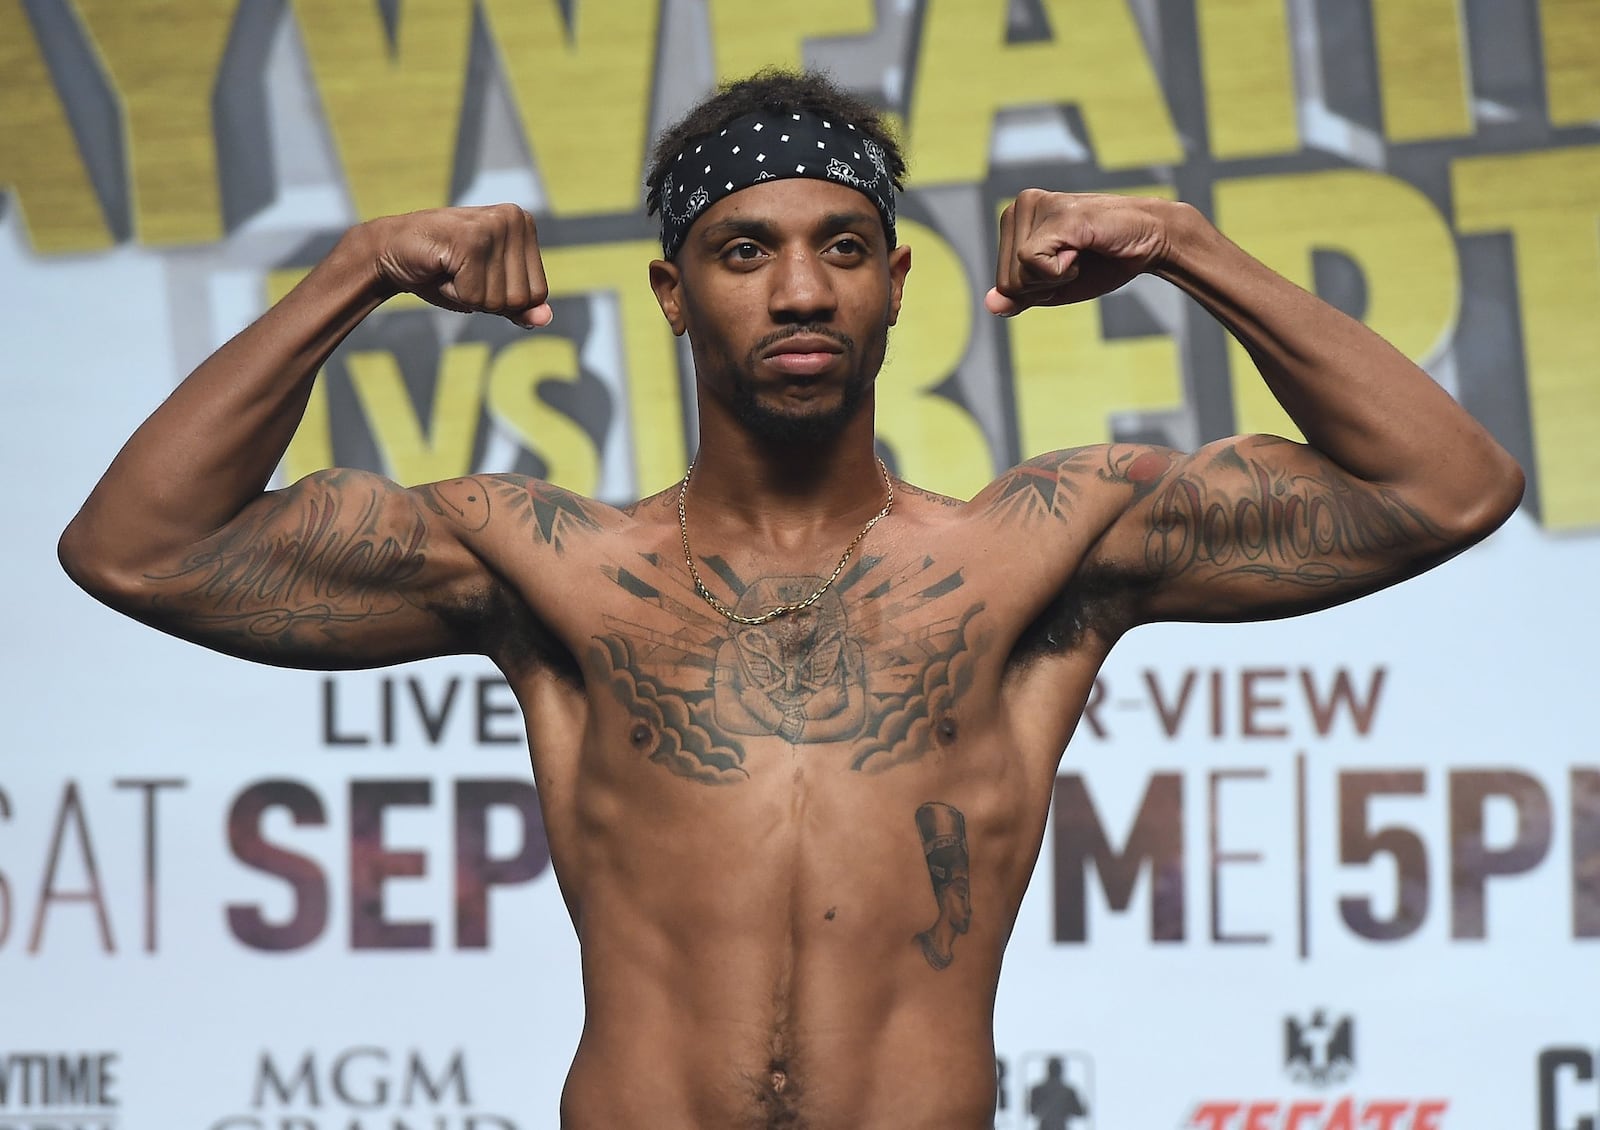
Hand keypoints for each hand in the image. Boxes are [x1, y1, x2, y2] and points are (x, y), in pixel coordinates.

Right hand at [364, 203, 552, 327]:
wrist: (390, 250)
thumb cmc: (442, 270)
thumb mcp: (487, 292)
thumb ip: (519, 306)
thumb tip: (545, 319)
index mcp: (524, 225)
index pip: (537, 293)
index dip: (503, 299)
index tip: (476, 275)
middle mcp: (514, 219)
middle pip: (520, 299)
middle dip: (485, 299)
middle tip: (460, 272)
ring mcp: (494, 226)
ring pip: (497, 300)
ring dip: (467, 296)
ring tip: (450, 268)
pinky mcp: (471, 239)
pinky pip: (474, 296)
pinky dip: (453, 293)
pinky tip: (441, 267)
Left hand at [985, 191, 1177, 315]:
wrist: (1149, 241)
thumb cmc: (1102, 262)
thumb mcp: (1053, 288)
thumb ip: (1020, 296)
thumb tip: (990, 305)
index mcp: (1014, 220)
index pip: (1002, 283)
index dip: (1037, 290)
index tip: (1064, 266)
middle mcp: (1019, 205)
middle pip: (1007, 281)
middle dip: (1044, 285)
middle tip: (1074, 260)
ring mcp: (1036, 205)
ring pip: (1018, 275)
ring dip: (1055, 277)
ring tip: (1079, 251)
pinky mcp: (1055, 215)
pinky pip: (1033, 263)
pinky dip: (1061, 271)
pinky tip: (1081, 248)